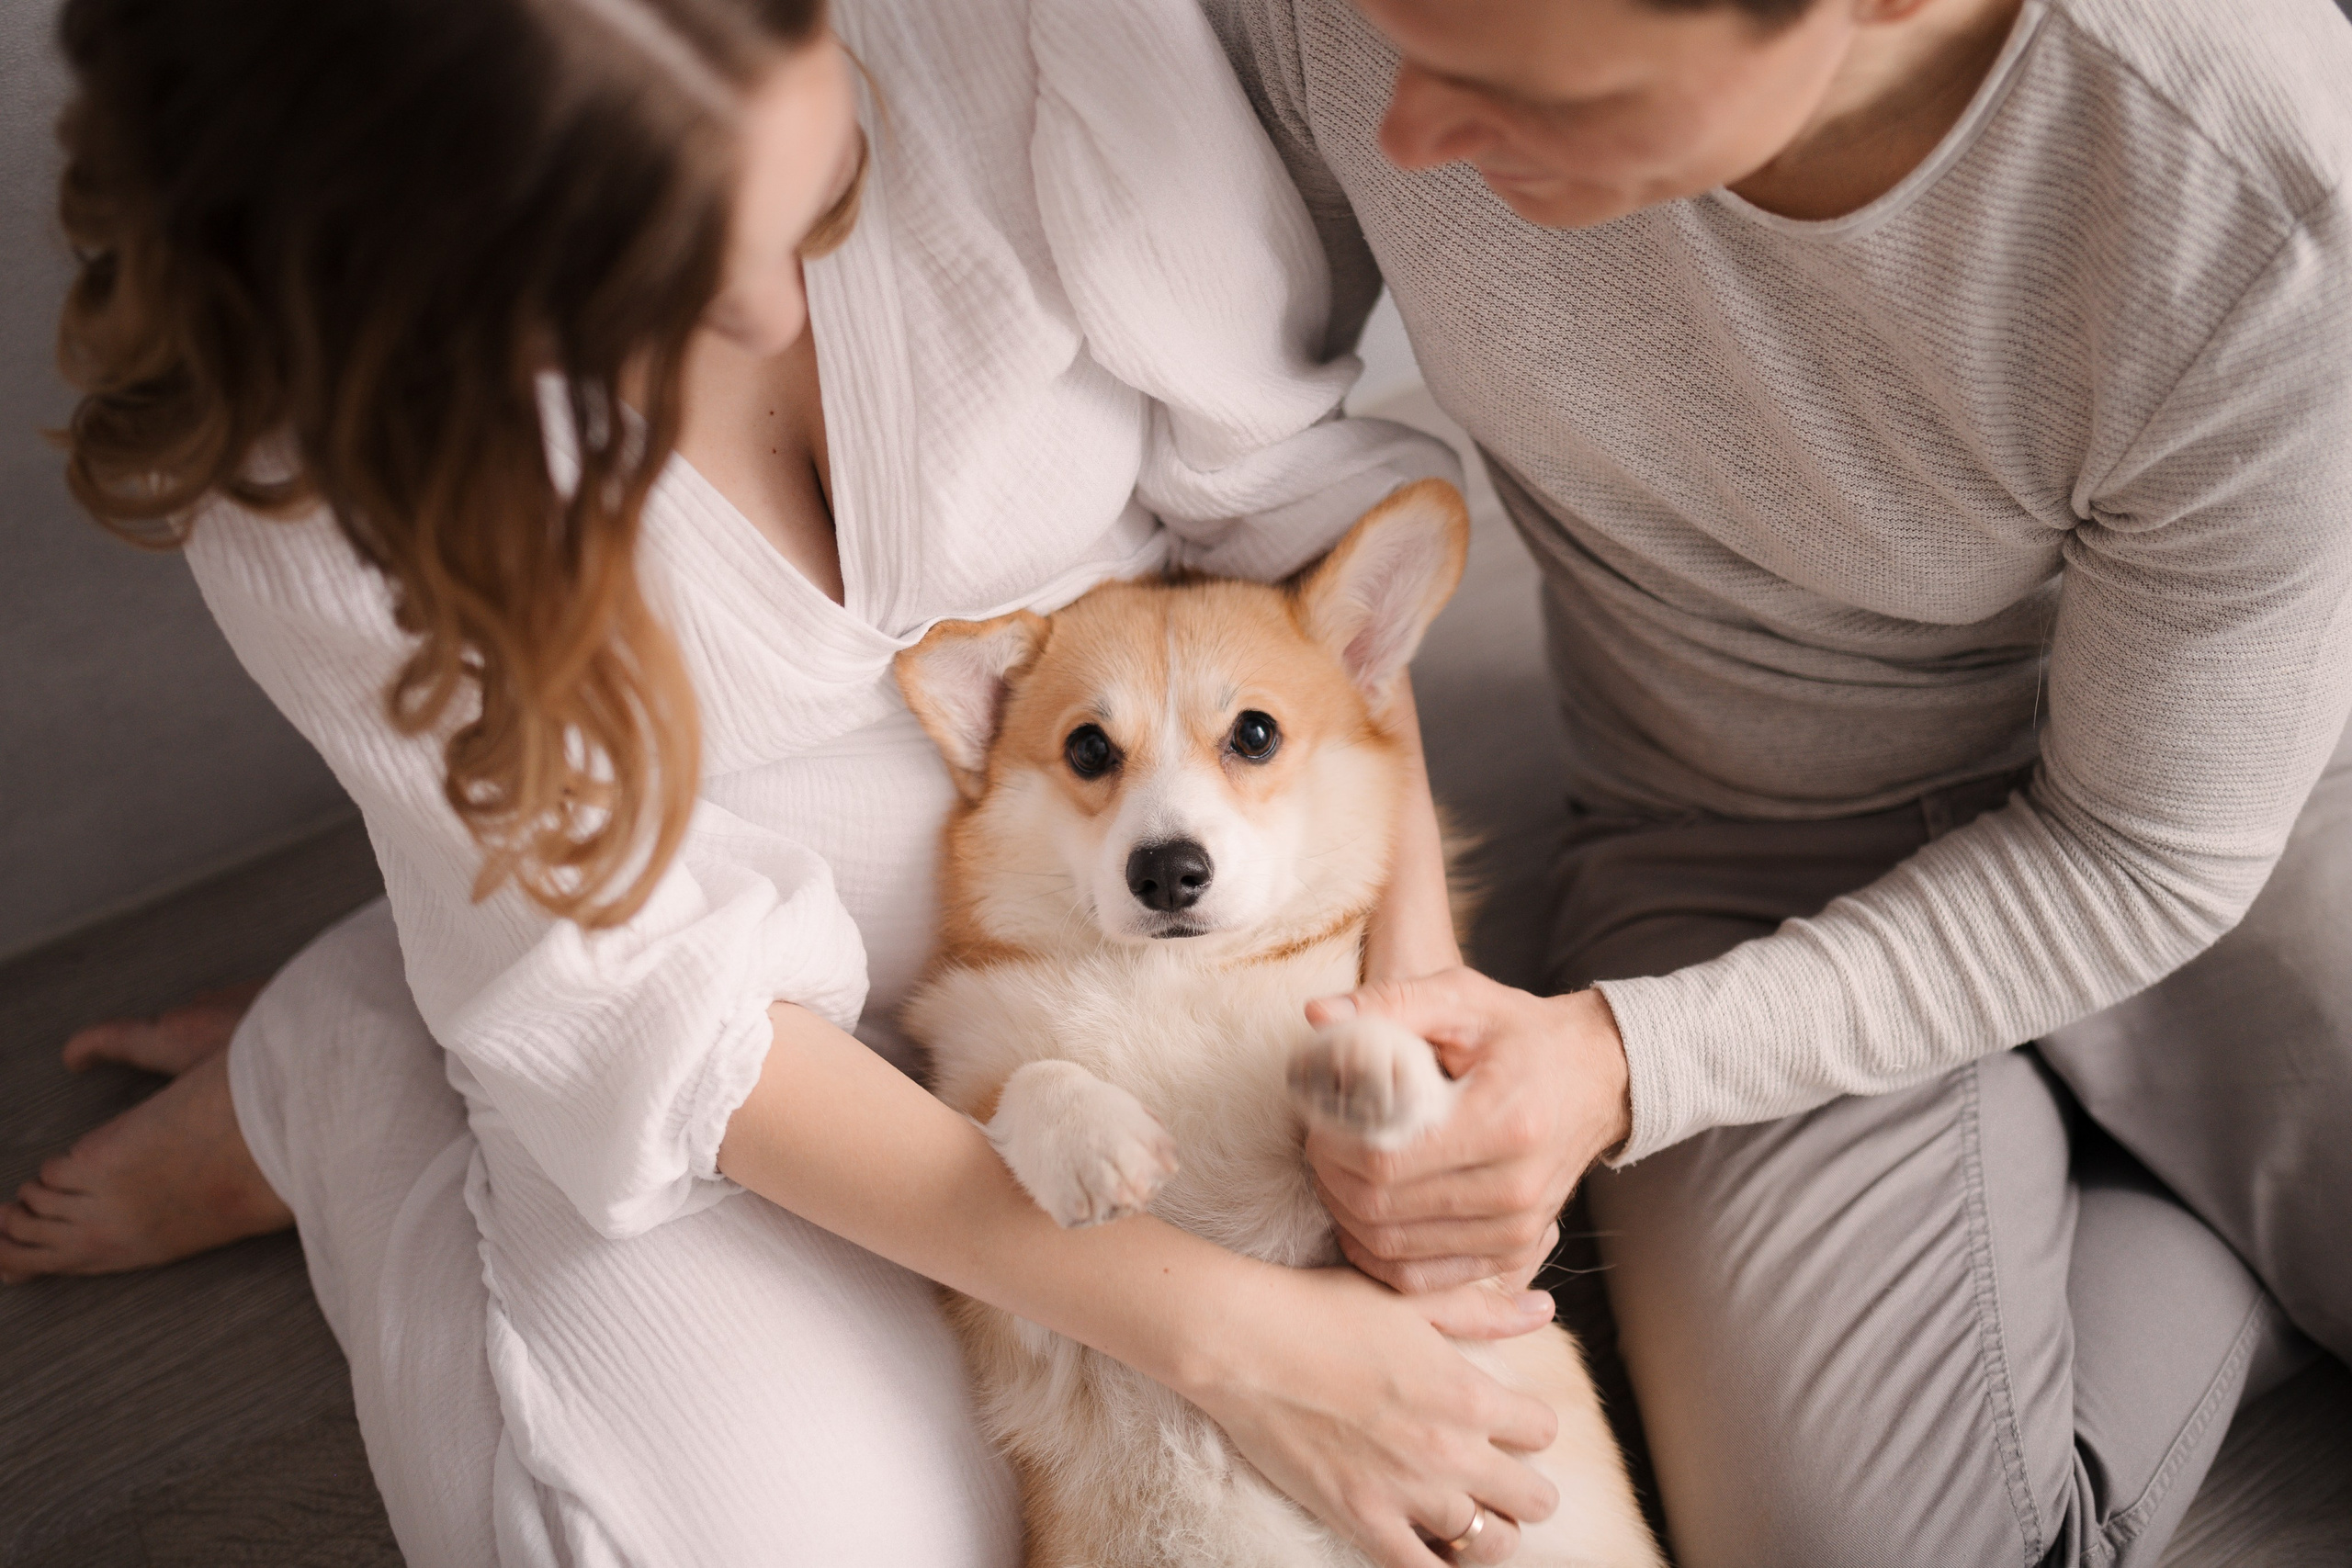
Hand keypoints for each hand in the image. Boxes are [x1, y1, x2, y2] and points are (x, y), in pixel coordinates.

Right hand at [1182, 1267, 1562, 1566]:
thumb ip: (1482, 1311)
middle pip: (1535, 1499)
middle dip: (1522, 1489)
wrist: (1246, 1343)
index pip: (1543, 1431)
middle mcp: (1452, 1450)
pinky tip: (1426, 1545)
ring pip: (1492, 1545)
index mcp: (1469, 1393)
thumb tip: (1542, 1310)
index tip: (1502, 1423)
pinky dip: (1437, 1566)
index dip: (1527, 1427)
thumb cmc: (1324, 1310)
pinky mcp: (1364, 1521)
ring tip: (1464, 1515)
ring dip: (1487, 1532)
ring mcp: (1409, 1493)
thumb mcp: (1412, 1301)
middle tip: (1493, 1478)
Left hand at [1304, 969, 1630, 1293]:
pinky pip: (1423, 1278)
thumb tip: (1316, 1014)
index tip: (1317, 1120)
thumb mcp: (1461, 998)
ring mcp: (1517, 1228)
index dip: (1331, 1146)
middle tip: (1318, 1145)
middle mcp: (1514, 1187)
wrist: (1599, 1076)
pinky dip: (1378, 1256)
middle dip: (1331, 1179)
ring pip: (1394, 1251)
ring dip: (1346, 1216)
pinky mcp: (1514, 1251)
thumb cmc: (1520, 1033)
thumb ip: (1389, 1002)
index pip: (1386, 1159)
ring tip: (1336, 1174)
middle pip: (1383, 1209)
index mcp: (1502, 1121)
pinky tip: (1360, 1219)